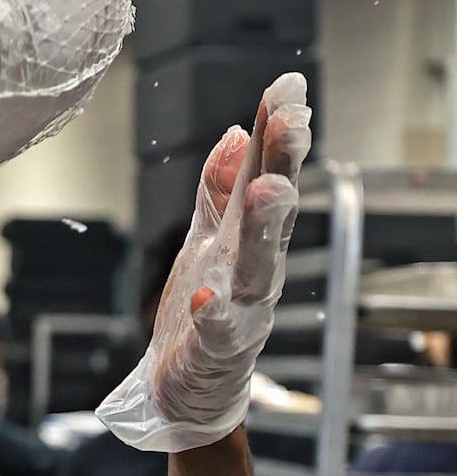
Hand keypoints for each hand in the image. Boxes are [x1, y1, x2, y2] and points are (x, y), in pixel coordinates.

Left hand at [98, 72, 311, 451]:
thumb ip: (217, 189)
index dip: (276, 133)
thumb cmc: (202, 306)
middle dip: (283, 165)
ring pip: (260, 264)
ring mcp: (243, 309)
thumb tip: (234, 132)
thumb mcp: (204, 237)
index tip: (285, 87)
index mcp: (249, 237)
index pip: (267, 174)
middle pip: (274, 211)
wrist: (186, 388)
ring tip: (263, 191)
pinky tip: (206, 299)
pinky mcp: (218, 350)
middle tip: (290, 122)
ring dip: (263, 226)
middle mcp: (257, 269)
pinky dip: (215, 315)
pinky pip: (220, 331)